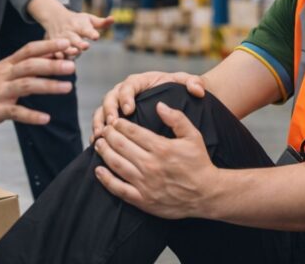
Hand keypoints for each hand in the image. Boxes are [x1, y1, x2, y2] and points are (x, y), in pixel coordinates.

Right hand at [0, 38, 76, 127]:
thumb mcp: (3, 70)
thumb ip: (25, 65)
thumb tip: (51, 55)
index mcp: (8, 65)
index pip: (29, 50)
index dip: (48, 45)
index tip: (67, 43)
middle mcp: (5, 75)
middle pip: (30, 66)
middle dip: (52, 65)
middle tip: (72, 66)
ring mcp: (0, 92)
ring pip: (26, 85)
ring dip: (48, 86)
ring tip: (67, 87)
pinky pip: (16, 112)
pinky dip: (31, 115)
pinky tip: (45, 118)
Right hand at [29, 0, 112, 57]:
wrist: (54, 17)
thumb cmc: (76, 20)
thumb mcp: (88, 19)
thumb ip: (101, 23)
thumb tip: (113, 18)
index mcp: (79, 25)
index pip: (86, 29)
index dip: (91, 33)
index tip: (96, 36)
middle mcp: (69, 32)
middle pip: (74, 39)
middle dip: (79, 43)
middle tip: (85, 46)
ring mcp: (60, 39)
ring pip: (64, 46)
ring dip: (69, 50)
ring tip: (75, 52)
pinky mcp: (52, 45)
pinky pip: (54, 52)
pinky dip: (56, 55)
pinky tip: (60, 60)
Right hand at [92, 71, 204, 139]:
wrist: (177, 98)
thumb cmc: (180, 91)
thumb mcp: (189, 84)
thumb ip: (194, 83)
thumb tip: (196, 89)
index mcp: (140, 81)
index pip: (128, 86)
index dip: (126, 97)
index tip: (129, 109)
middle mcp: (125, 91)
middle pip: (110, 98)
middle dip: (109, 111)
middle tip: (113, 125)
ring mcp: (118, 104)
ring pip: (102, 111)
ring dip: (100, 122)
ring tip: (101, 136)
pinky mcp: (115, 117)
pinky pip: (101, 123)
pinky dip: (98, 131)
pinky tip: (97, 144)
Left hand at [93, 102, 217, 219]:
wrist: (207, 194)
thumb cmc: (200, 163)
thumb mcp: (193, 136)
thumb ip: (176, 118)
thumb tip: (159, 105)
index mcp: (161, 148)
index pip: (133, 132)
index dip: (120, 125)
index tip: (115, 121)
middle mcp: (150, 165)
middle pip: (120, 146)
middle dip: (109, 135)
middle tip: (104, 130)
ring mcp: (145, 183)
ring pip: (116, 164)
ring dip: (104, 152)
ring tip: (99, 144)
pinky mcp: (142, 200)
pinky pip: (118, 188)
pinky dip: (105, 179)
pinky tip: (98, 170)